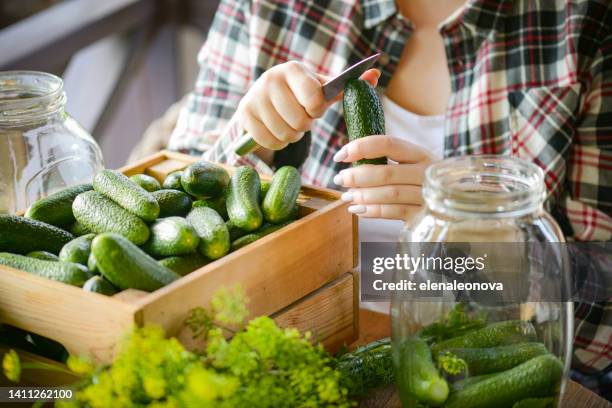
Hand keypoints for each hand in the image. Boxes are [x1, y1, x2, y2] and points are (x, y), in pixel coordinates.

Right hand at [238, 61, 379, 150]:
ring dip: (292, 136)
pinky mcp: (244, 116)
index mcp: (292, 69)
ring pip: (285, 134)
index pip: (314, 98)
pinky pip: (270, 142)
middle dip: (305, 126)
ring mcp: (254, 97)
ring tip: (289, 124)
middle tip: (300, 119)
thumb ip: (346, 85)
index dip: (317, 110)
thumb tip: (375, 75)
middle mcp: (270, 79)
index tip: (313, 108)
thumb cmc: (299, 94)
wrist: (263, 98)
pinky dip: (277, 143)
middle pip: (300, 121)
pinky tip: (276, 130)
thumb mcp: (320, 88)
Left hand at [332, 135, 433, 219]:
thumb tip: (347, 158)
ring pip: (390, 193)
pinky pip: (395, 212)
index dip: (361, 147)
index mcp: (420, 154)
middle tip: (340, 179)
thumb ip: (385, 162)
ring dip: (363, 195)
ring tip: (347, 196)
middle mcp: (426, 172)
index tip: (340, 155)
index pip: (388, 144)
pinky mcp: (424, 215)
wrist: (455, 206)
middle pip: (386, 172)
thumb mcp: (410, 167)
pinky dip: (373, 211)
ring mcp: (427, 194)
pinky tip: (358, 210)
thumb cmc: (420, 183)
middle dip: (357, 176)